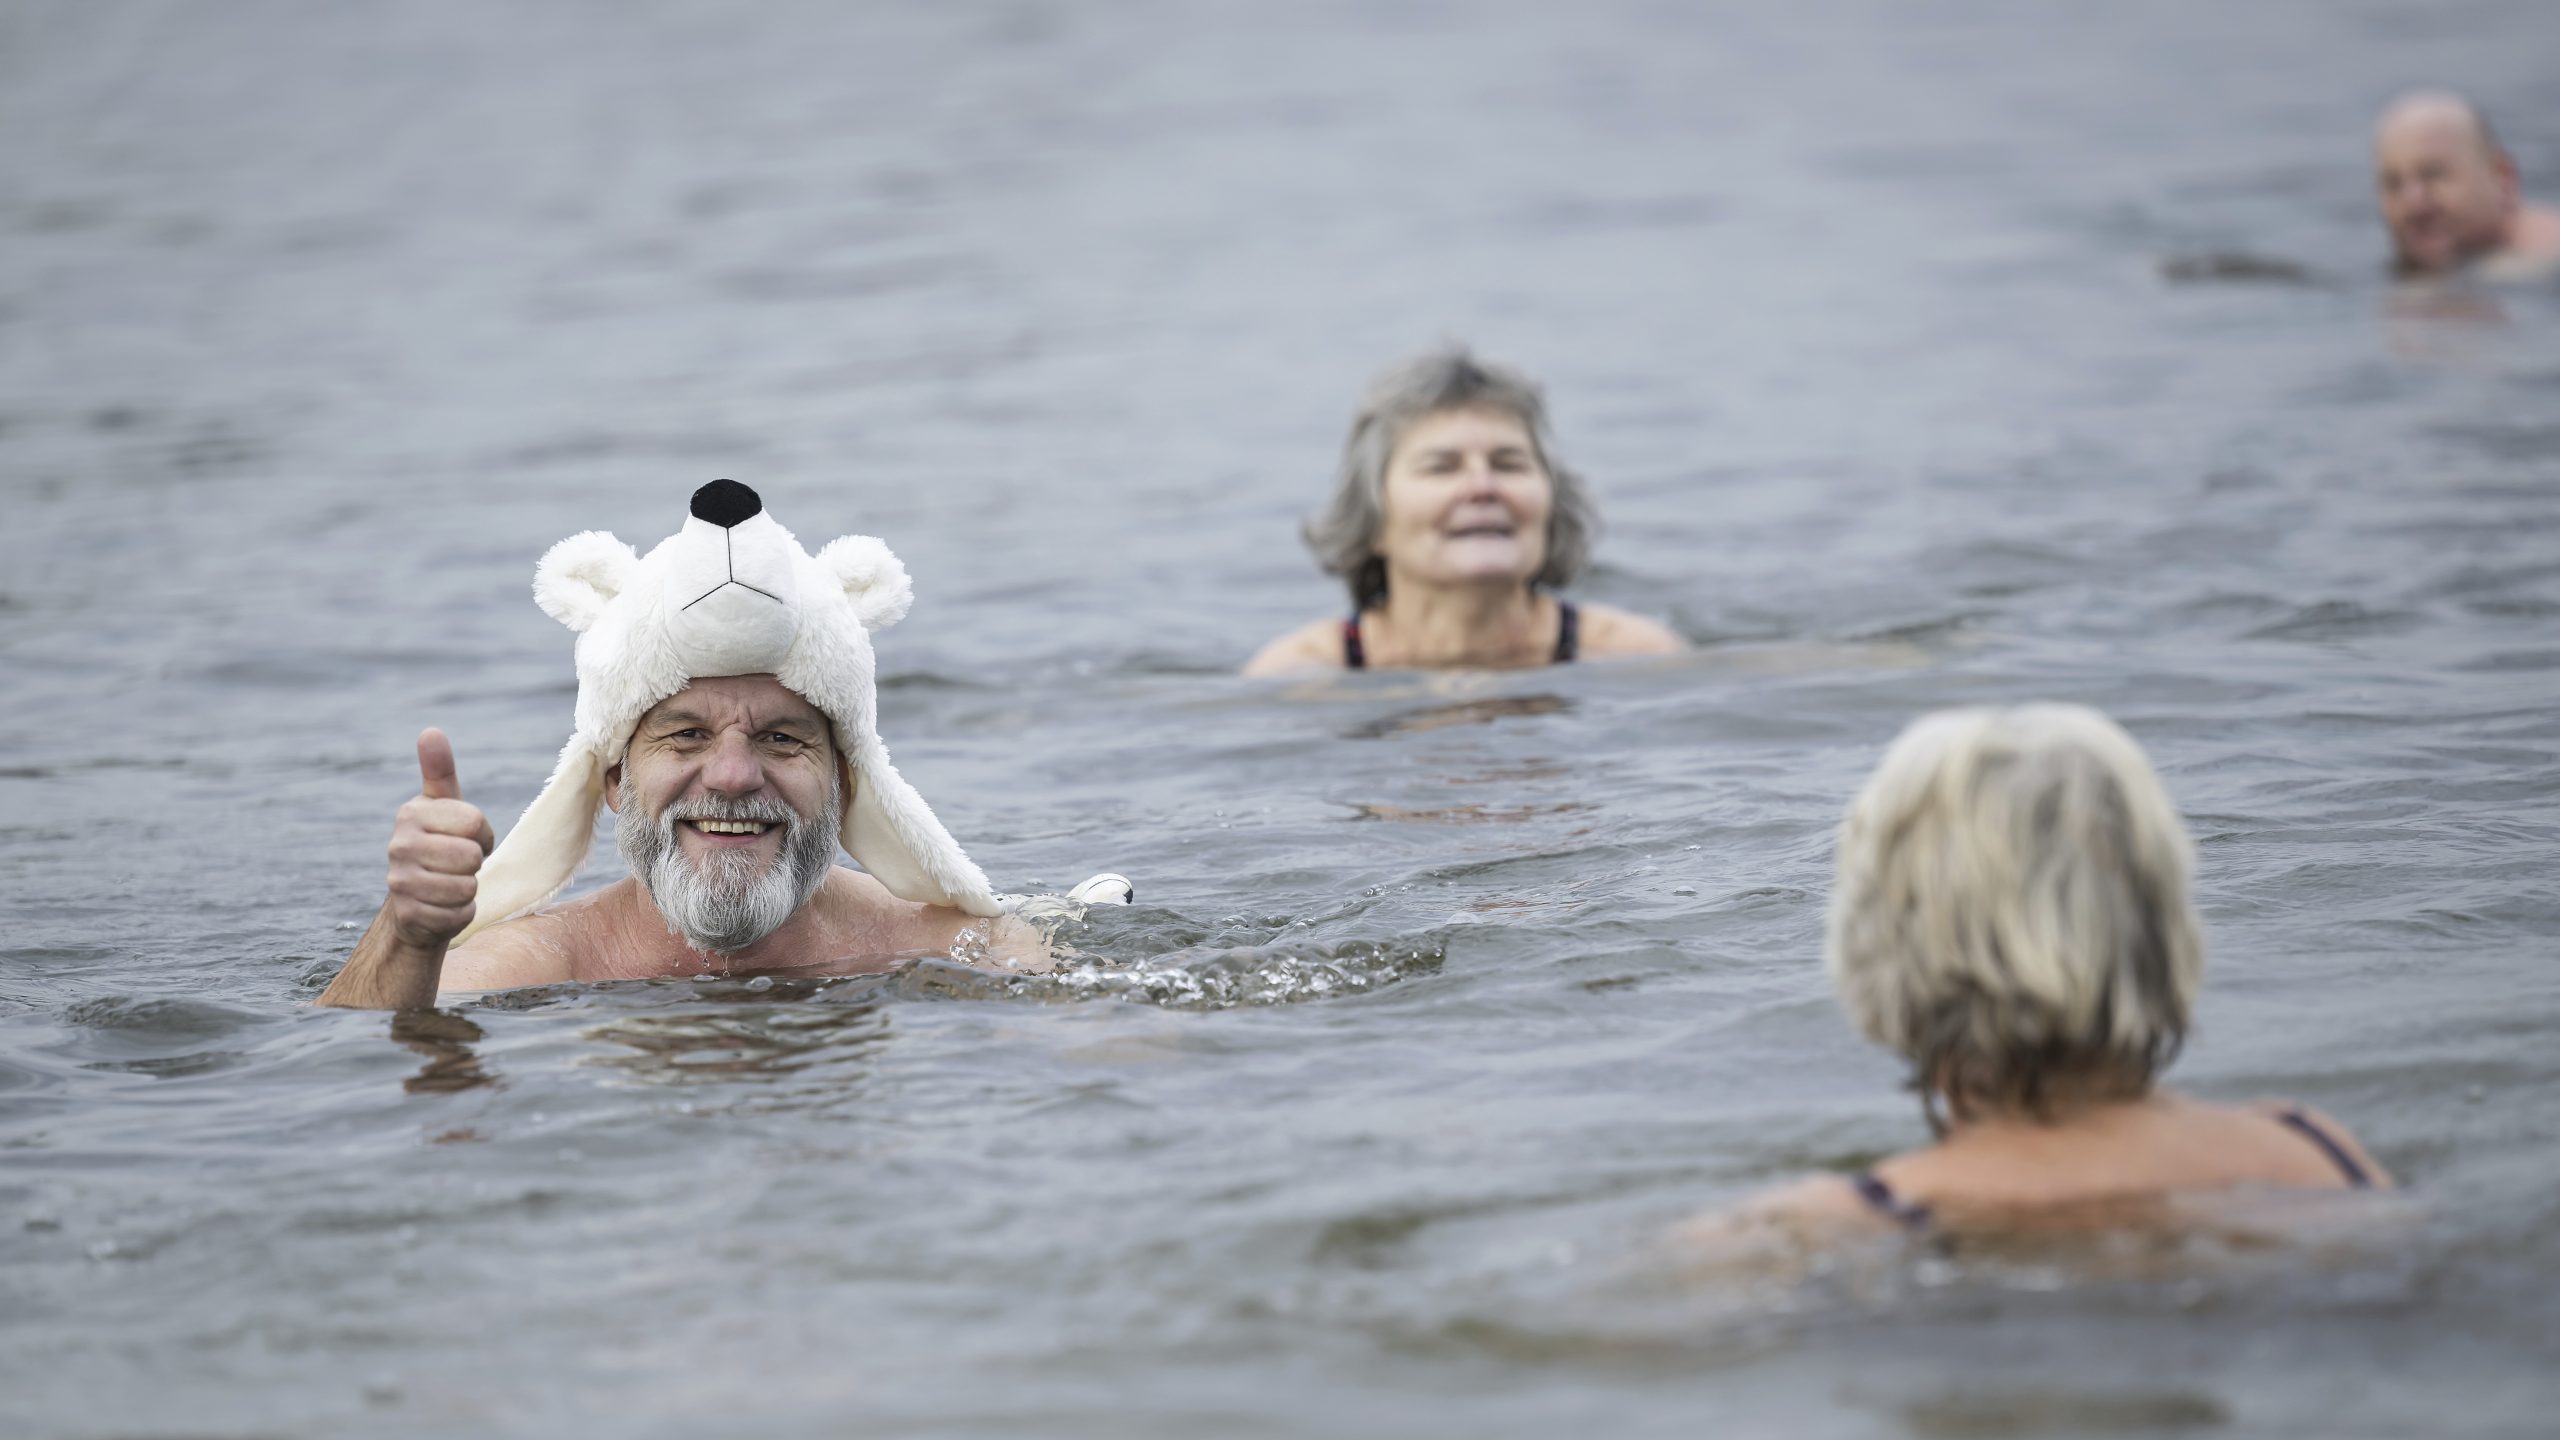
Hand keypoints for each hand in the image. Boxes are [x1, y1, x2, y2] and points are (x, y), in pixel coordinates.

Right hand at [384, 728, 494, 949]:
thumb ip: (440, 771)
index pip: (475, 822)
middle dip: (474, 864)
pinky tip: (443, 907)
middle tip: (457, 864)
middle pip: (471, 856)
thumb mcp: (444, 807)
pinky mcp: (409, 915)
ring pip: (467, 887)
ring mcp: (400, 882)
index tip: (464, 837)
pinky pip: (459, 915)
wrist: (419, 902)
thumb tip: (430, 731)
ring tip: (450, 883)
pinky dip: (461, 914)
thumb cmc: (441, 845)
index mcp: (411, 814)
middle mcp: (398, 846)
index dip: (481, 834)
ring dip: (468, 890)